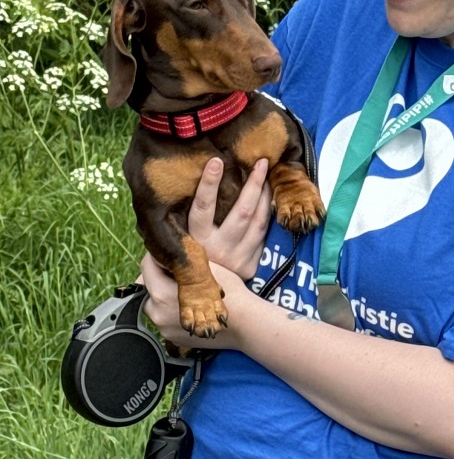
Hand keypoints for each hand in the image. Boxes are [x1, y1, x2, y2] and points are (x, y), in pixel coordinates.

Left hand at [140, 252, 250, 348]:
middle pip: (149, 287)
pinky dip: (173, 311)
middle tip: (180, 273)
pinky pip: (166, 319)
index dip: (157, 257)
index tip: (168, 254)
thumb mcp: (207, 268)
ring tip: (187, 291)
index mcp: (162, 293)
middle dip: (161, 278)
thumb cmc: (230, 293)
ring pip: (156, 304)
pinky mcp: (172, 338)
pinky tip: (192, 306)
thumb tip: (168, 254)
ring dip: (166, 295)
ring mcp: (163, 328)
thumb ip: (182, 262)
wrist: (245, 324)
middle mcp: (157, 313)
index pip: (146, 268)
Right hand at [188, 157, 271, 279]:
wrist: (201, 297)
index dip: (208, 184)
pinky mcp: (251, 265)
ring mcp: (237, 258)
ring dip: (265, 196)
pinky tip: (271, 198)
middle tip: (261, 162)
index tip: (215, 161)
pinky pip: (264, 235)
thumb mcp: (178, 240)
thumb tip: (181, 185)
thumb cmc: (189, 257)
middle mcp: (218, 249)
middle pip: (241, 211)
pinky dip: (268, 215)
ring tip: (268, 175)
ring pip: (258, 221)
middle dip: (253, 184)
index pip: (202, 208)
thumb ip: (184, 218)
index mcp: (196, 241)